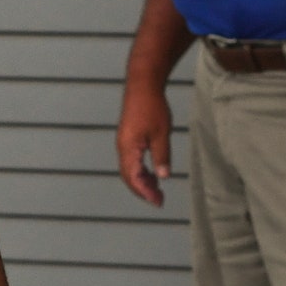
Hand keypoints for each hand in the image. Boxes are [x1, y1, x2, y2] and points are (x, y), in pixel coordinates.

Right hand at [117, 79, 173, 207]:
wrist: (142, 84)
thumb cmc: (152, 106)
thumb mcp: (162, 134)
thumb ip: (162, 157)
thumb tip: (164, 176)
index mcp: (128, 148)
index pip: (134, 178)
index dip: (145, 192)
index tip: (158, 201)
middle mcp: (122, 148)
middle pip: (129, 177)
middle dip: (143, 191)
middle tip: (159, 200)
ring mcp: (124, 143)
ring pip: (129, 170)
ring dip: (142, 181)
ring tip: (157, 189)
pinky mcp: (128, 138)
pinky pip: (131, 161)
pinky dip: (141, 171)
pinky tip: (153, 173)